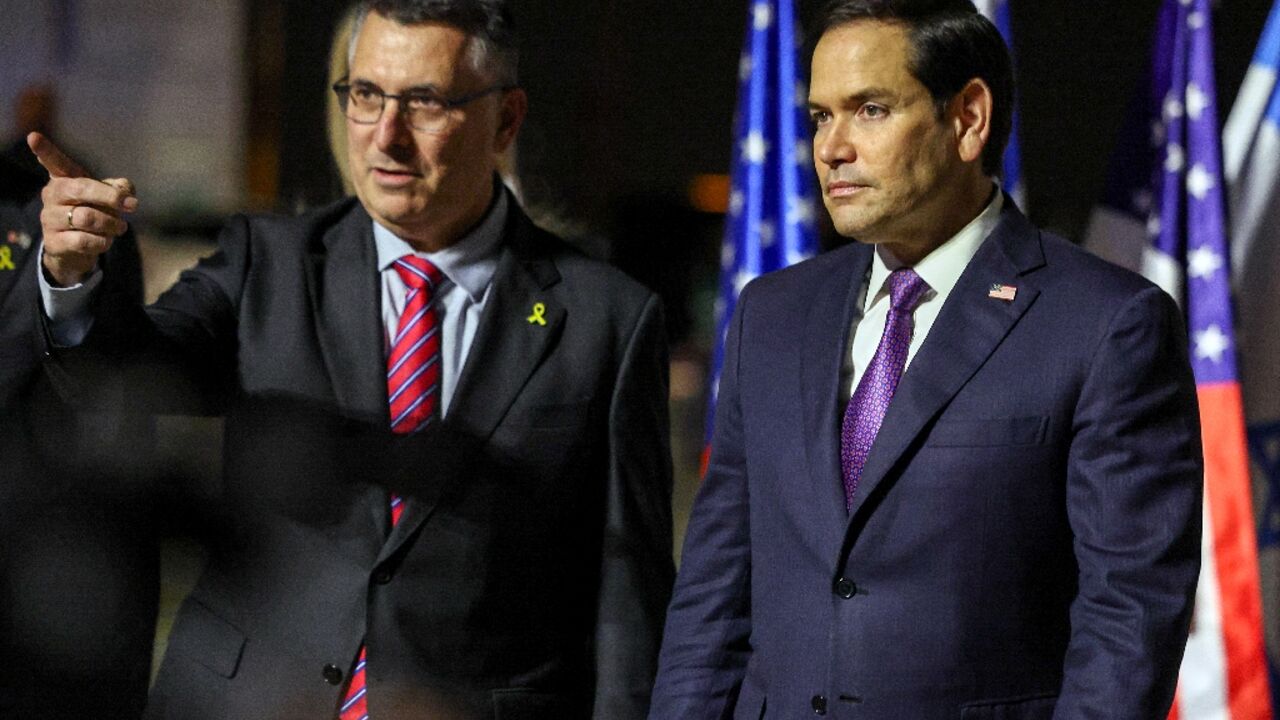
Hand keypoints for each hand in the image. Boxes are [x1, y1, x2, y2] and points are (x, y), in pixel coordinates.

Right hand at [29, 131, 137, 286]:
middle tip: (133, 205)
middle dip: (110, 196)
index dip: (44, 150)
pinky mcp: (54, 242)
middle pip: (80, 188)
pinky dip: (103, 242)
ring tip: (120, 227)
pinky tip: (105, 240)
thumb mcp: (107, 197)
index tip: (33, 136)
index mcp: (64, 179)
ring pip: (87, 217)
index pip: (53, 162)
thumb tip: (126, 191)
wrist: (77, 250)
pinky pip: (85, 241)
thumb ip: (118, 188)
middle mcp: (52, 195)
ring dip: (112, 224)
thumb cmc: (93, 213)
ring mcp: (50, 219)